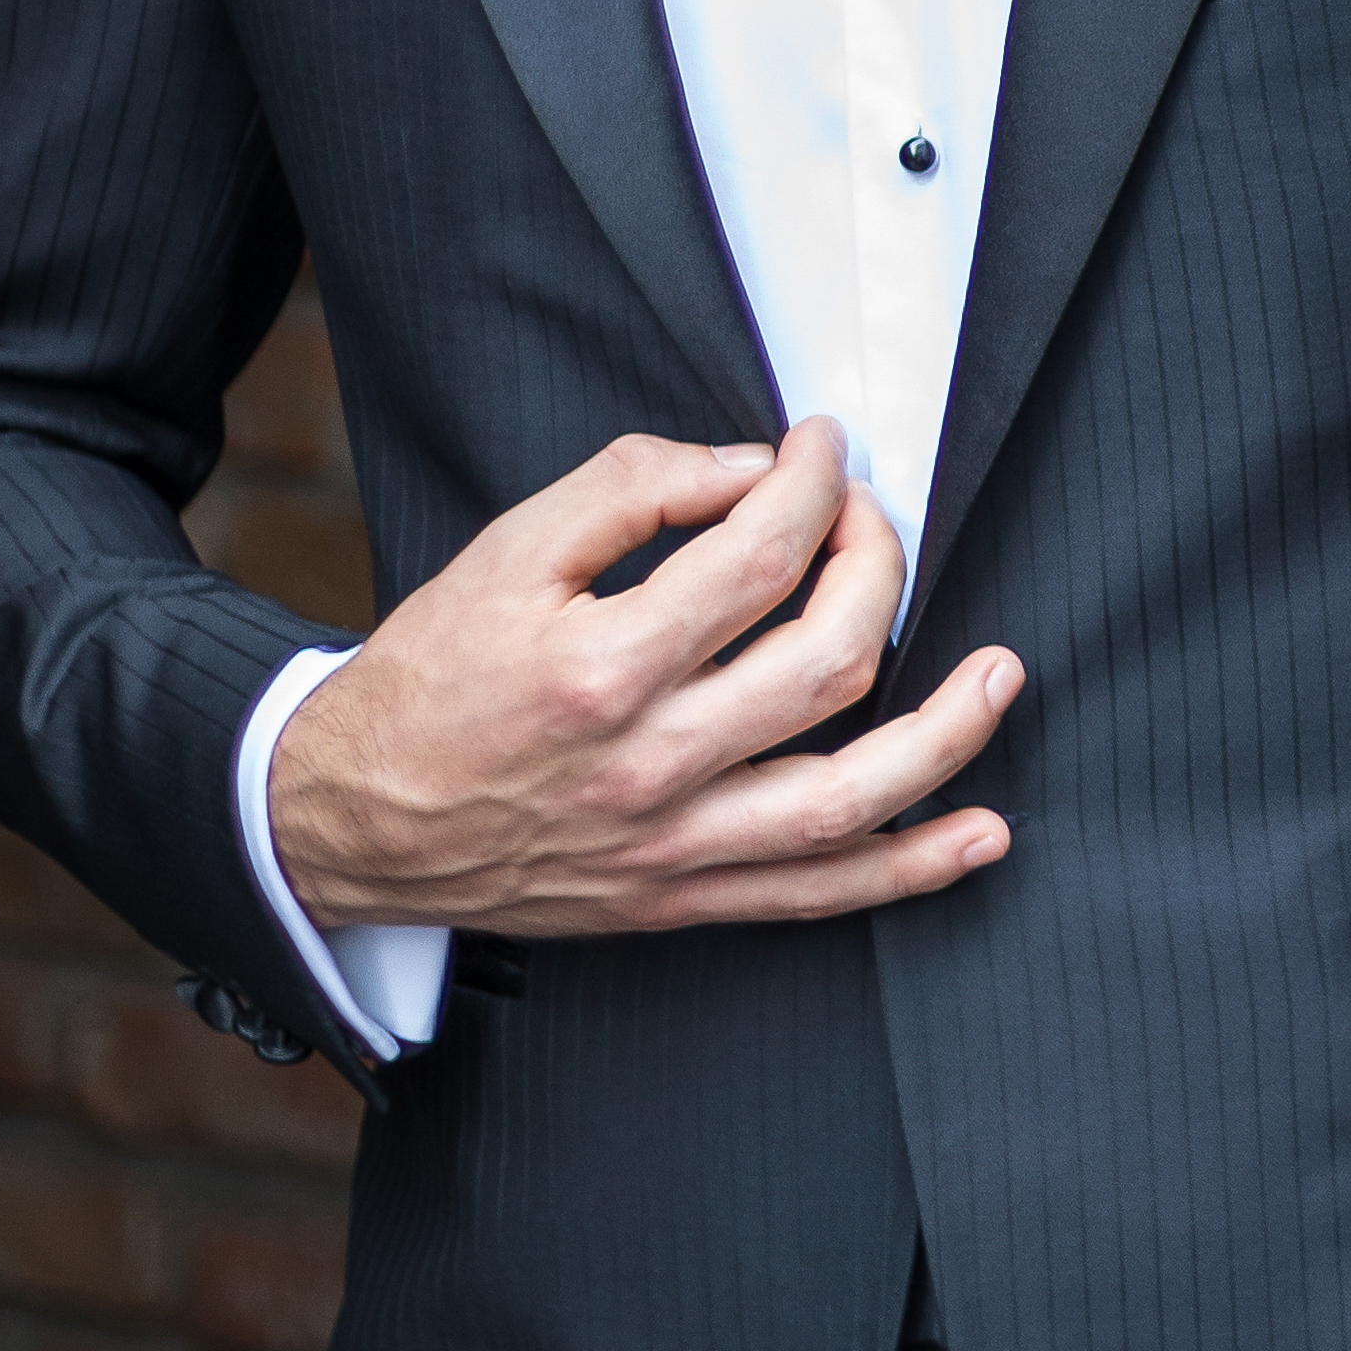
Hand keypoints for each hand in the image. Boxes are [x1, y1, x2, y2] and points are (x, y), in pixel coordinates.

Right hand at [268, 420, 1020, 934]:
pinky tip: (980, 833)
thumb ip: (629, 492)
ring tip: (1002, 674)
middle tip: (874, 523)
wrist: (349, 818)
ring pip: (847, 795)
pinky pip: (817, 895)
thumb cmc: (430, 678)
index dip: (814, 485)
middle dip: (877, 569)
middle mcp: (646, 761)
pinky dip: (911, 870)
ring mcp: (670, 842)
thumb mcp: (505, 553)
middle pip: (826, 661)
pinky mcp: (679, 898)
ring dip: (947, 733)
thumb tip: (751, 470)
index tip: (824, 452)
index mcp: (599, 665)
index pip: (760, 557)